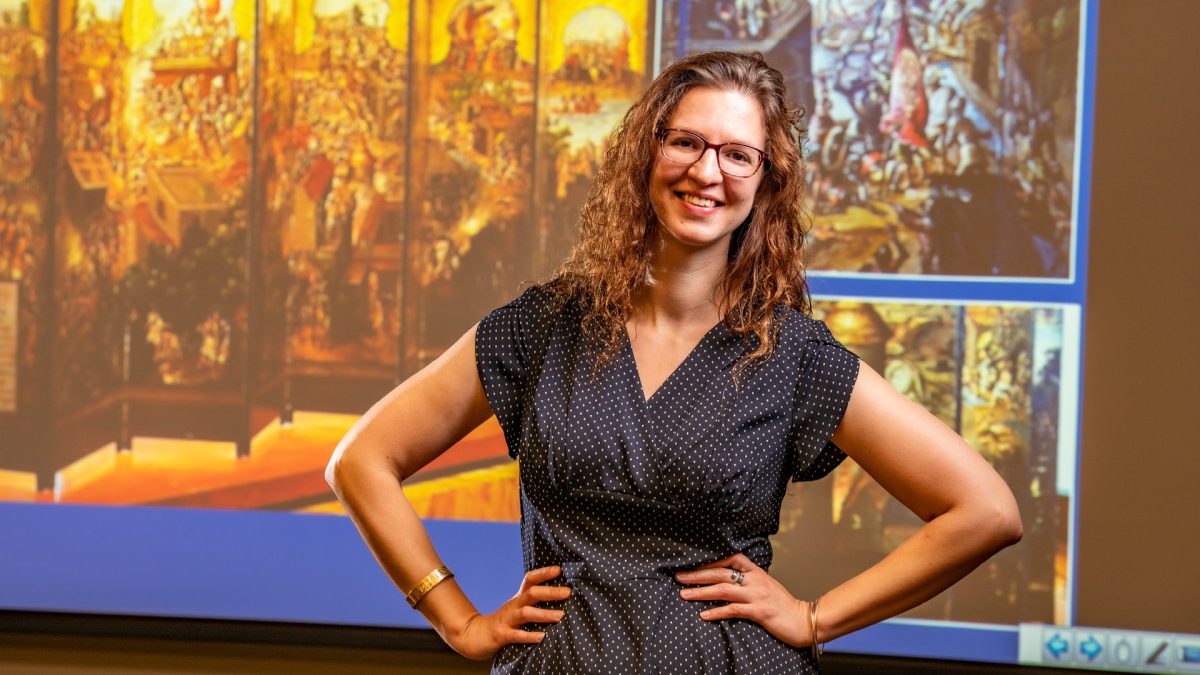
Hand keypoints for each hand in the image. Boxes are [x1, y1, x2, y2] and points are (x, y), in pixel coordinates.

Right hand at [444, 565, 570, 659]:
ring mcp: (507, 620)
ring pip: (525, 613)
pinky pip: (516, 635)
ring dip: (543, 614)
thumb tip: (561, 594)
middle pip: (531, 593)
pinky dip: (529, 636)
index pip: (530, 579)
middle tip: (568, 592)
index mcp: (519, 598)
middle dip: (550, 592)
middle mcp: (514, 606)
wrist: (477, 635)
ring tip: (560, 616)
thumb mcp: (519, 607)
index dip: (543, 573)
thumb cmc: (506, 621)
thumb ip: (534, 601)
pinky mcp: (502, 635)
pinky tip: (542, 637)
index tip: (559, 569)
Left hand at [674, 552, 811, 647]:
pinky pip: (733, 610)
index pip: (731, 557)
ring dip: (701, 592)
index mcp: (756, 572)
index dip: (711, 559)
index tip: (693, 562)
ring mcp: (757, 596)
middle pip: (721, 573)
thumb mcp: (766, 586)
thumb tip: (728, 579)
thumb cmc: (783, 605)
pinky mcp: (759, 612)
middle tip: (679, 576)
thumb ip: (749, 580)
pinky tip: (704, 615)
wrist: (803, 620)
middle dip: (698, 574)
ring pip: (723, 590)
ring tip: (683, 594)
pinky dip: (717, 612)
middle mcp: (755, 581)